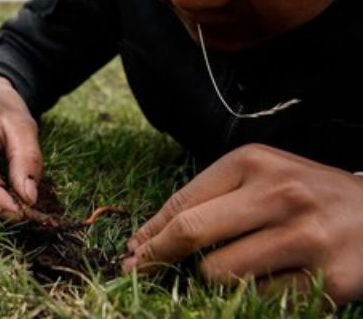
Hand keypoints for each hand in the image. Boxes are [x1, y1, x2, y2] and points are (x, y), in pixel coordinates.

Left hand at [124, 144, 362, 304]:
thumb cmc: (308, 195)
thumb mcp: (262, 177)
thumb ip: (211, 199)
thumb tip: (149, 238)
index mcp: (255, 162)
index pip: (184, 201)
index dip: (150, 231)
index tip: (132, 251)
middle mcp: (280, 193)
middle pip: (191, 232)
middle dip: (156, 256)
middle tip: (138, 270)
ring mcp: (306, 236)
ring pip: (219, 272)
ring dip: (210, 280)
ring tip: (229, 269)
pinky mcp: (330, 279)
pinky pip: (259, 299)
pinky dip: (250, 297)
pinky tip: (265, 282)